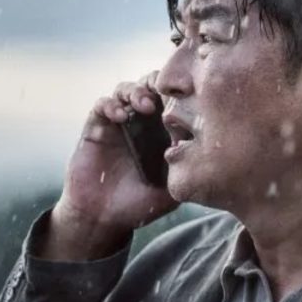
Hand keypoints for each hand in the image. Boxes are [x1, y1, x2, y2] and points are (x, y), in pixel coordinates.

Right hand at [40, 72, 178, 260]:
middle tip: (166, 93)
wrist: (102, 218)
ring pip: (127, 90)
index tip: (191, 98)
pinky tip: (121, 117)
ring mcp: (118, 123)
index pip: (174, 100)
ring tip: (145, 105)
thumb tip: (205, 144)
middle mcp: (141, 123)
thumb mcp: (172, 189)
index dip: (182, 93)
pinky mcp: (97, 127)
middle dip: (159, 84)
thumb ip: (186, 168)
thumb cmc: (139, 205)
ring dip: (137, 91)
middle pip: (151, 86)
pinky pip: (102, 105)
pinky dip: (111, 105)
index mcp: (163, 132)